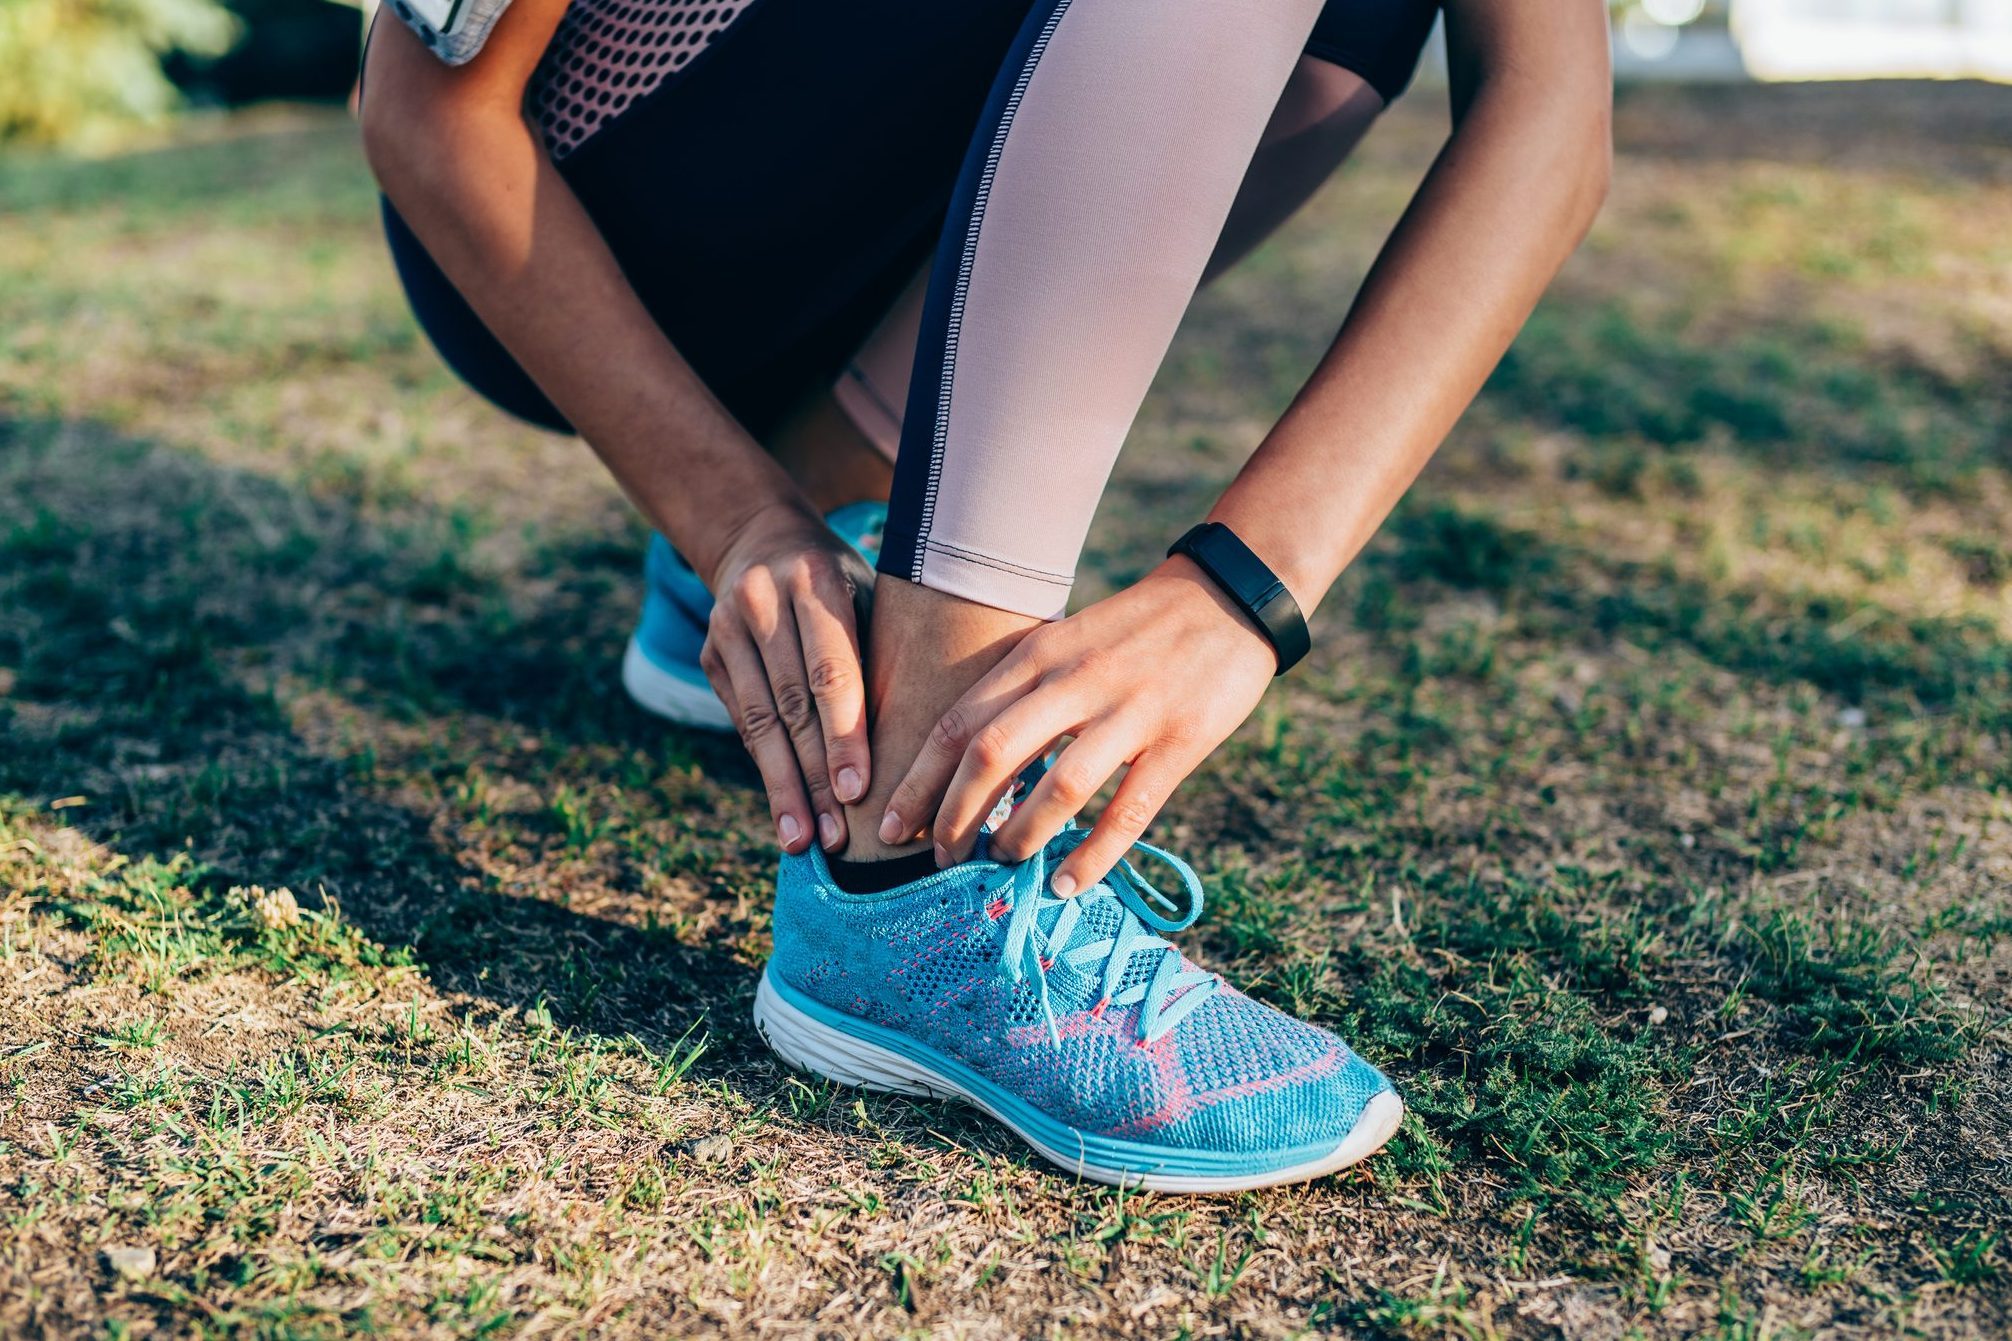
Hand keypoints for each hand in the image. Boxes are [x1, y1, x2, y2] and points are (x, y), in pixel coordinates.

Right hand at [699, 503, 876, 853]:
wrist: (761, 539)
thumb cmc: (846, 583)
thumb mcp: (871, 595)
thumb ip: (886, 654)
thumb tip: (930, 745)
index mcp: (817, 580)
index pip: (831, 670)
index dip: (843, 735)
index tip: (857, 791)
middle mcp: (763, 600)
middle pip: (792, 705)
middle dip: (815, 776)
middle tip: (837, 837)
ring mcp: (727, 626)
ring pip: (759, 721)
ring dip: (784, 787)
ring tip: (804, 841)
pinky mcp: (710, 653)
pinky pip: (742, 721)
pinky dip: (767, 768)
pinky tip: (785, 811)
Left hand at [881, 556, 1279, 893]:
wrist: (1229, 596)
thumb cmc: (1137, 629)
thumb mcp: (1067, 641)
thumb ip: (1023, 692)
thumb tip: (974, 768)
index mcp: (1039, 654)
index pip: (959, 722)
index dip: (919, 781)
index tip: (890, 826)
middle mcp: (1075, 680)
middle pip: (992, 755)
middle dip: (955, 817)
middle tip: (940, 859)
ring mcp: (1129, 711)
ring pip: (1057, 788)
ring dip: (1019, 837)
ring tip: (1001, 866)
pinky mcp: (1179, 742)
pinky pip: (1128, 811)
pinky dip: (1093, 856)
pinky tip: (1068, 885)